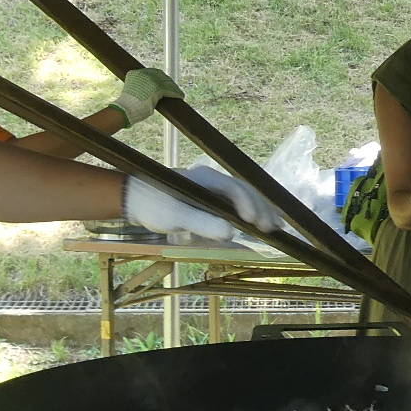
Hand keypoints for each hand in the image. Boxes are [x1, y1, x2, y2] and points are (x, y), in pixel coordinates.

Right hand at [103, 67, 180, 127]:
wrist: (125, 109)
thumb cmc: (127, 106)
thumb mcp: (132, 91)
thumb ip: (140, 87)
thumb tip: (150, 93)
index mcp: (136, 73)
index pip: (152, 72)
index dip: (160, 77)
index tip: (165, 82)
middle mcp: (143, 73)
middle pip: (161, 76)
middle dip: (168, 82)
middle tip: (173, 87)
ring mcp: (151, 80)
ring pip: (167, 82)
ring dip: (174, 88)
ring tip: (179, 93)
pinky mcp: (157, 88)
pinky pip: (169, 90)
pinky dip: (176, 93)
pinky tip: (180, 96)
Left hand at [123, 164, 280, 237]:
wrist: (133, 198)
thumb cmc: (151, 204)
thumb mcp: (175, 216)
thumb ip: (202, 223)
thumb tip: (231, 232)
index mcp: (205, 178)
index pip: (235, 188)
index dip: (247, 204)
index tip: (253, 223)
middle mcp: (212, 179)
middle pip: (245, 191)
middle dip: (261, 209)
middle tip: (273, 229)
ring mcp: (212, 188)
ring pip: (244, 196)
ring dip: (261, 210)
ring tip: (277, 227)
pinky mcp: (210, 198)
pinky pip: (236, 203)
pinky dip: (250, 212)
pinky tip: (262, 222)